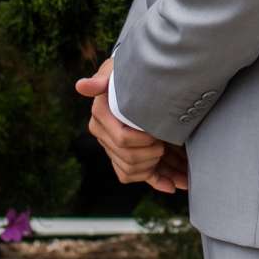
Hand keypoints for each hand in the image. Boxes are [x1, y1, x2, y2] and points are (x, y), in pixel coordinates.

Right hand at [75, 59, 181, 192]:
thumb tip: (82, 86)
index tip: (158, 133)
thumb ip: (101, 80)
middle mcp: (104, 135)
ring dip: (156, 170)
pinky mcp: (125, 156)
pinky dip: (157, 181)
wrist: (136, 79)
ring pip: (132, 170)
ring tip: (175, 161)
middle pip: (128, 158)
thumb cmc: (126, 74)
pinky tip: (173, 185)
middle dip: (152, 155)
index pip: (123, 139)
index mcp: (101, 116)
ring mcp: (114, 148)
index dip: (143, 141)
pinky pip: (136, 175)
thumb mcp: (116, 72)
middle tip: (166, 143)